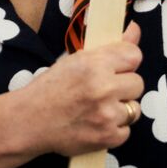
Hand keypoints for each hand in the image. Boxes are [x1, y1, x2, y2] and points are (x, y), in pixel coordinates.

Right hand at [24, 22, 144, 156]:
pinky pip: (126, 131)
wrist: (28, 122)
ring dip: (120, 109)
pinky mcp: (108, 137)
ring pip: (134, 108)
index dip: (125, 63)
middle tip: (103, 91)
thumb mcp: (76, 60)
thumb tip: (135, 29)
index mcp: (95, 64)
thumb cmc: (50, 89)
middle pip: (138, 83)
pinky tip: (97, 124)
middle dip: (123, 87)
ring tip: (98, 109)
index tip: (116, 69)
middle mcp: (103, 88)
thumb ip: (111, 47)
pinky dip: (114, 129)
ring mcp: (107, 115)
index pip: (134, 55)